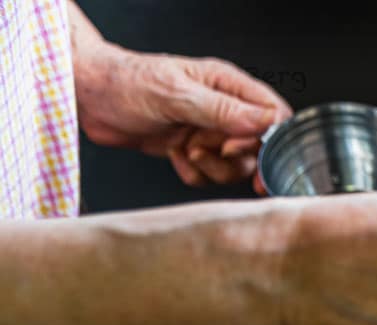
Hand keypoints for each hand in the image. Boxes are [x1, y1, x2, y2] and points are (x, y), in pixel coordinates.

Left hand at [71, 12, 289, 188]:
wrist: (90, 98)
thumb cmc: (127, 82)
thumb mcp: (176, 93)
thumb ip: (221, 109)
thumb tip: (262, 123)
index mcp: (229, 86)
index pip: (273, 115)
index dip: (269, 140)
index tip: (251, 155)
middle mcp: (224, 110)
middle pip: (257, 148)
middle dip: (235, 159)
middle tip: (208, 152)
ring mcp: (209, 132)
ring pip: (234, 167)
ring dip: (211, 168)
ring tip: (185, 149)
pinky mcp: (193, 151)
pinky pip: (209, 176)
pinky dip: (193, 173)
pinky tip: (174, 155)